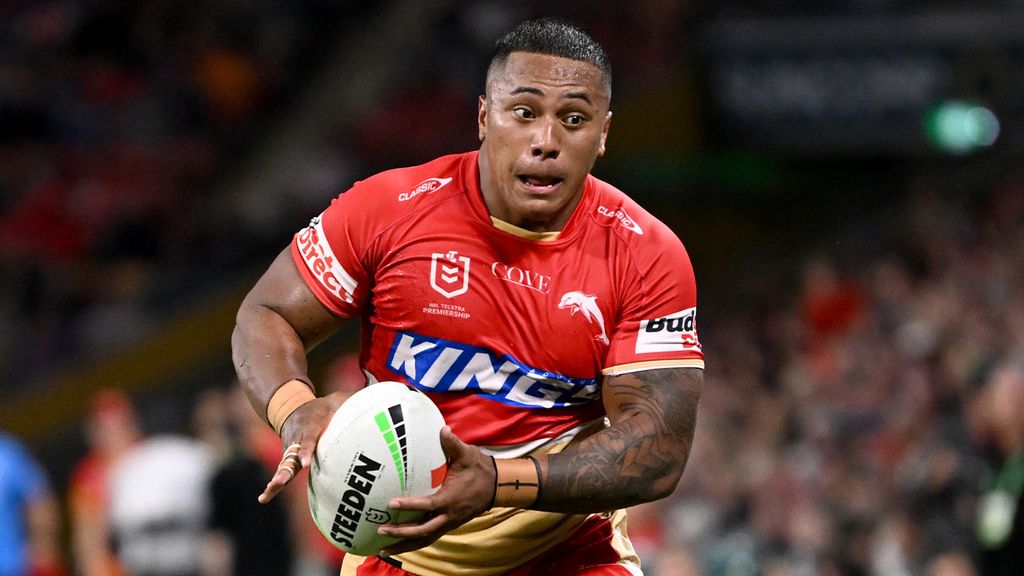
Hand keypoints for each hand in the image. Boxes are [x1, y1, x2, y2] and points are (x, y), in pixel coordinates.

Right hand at [258, 390, 349, 503]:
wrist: (293, 408)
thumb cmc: (322, 407)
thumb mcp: (336, 400)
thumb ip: (351, 403)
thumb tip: (373, 405)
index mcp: (309, 425)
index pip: (307, 439)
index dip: (306, 450)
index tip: (305, 463)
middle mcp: (296, 440)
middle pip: (290, 457)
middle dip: (285, 470)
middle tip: (280, 482)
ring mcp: (290, 451)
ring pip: (283, 467)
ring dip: (277, 480)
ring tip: (267, 495)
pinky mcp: (288, 460)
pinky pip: (281, 472)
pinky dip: (273, 485)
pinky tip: (264, 498)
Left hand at [377, 426, 494, 554]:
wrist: (496, 486)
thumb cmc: (479, 469)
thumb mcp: (468, 454)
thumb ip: (453, 443)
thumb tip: (442, 429)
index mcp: (451, 499)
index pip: (428, 505)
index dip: (410, 505)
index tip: (392, 503)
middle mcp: (449, 515)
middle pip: (423, 531)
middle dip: (401, 533)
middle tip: (381, 530)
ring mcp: (449, 523)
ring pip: (425, 539)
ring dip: (404, 545)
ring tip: (383, 549)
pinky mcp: (448, 525)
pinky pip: (429, 538)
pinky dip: (413, 543)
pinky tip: (398, 544)